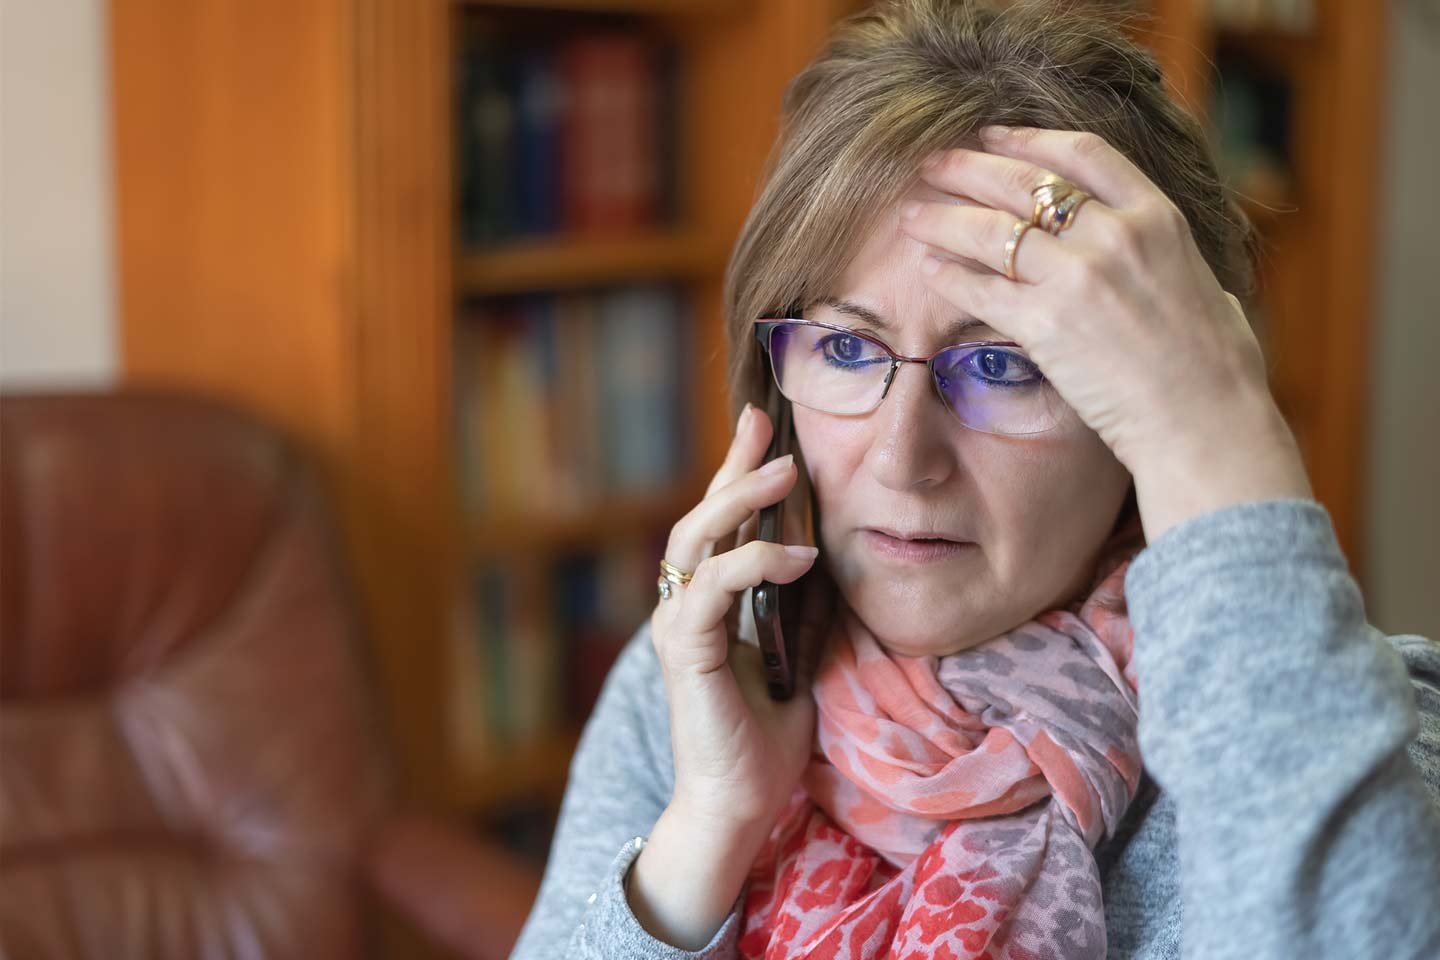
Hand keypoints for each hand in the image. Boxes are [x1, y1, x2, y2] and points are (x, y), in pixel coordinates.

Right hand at [650, 402, 833, 835]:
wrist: (739, 804)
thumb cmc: (765, 739)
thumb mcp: (797, 656)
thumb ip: (800, 608)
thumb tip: (832, 558)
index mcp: (710, 605)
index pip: (722, 526)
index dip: (739, 475)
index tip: (766, 428)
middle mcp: (686, 606)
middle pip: (701, 516)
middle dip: (733, 466)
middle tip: (765, 424)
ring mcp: (680, 625)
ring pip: (696, 538)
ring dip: (740, 498)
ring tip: (786, 470)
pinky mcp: (687, 649)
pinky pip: (715, 587)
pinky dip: (754, 562)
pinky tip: (798, 554)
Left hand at [900, 125, 1310, 538]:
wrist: (1205, 422)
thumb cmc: (1217, 369)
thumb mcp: (1208, 286)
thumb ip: (1172, 261)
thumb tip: (1166, 258)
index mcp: (1157, 218)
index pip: (1082, 153)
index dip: (1028, 139)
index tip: (992, 134)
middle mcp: (1114, 236)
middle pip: (1023, 184)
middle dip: (969, 169)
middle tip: (932, 165)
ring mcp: (1078, 278)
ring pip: (990, 232)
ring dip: (944, 219)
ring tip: (912, 216)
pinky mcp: (1046, 325)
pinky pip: (982, 290)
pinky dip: (950, 277)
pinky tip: (928, 271)